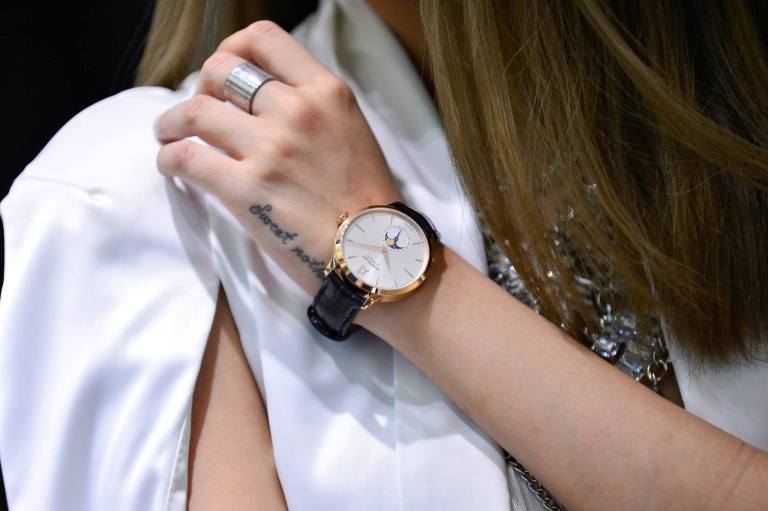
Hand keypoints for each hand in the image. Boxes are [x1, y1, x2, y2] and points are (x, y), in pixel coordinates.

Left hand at [153, 20, 403, 294]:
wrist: (376, 252)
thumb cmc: (366, 200)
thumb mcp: (351, 131)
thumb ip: (312, 107)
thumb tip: (262, 102)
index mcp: (326, 92)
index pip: (264, 39)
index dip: (232, 49)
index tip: (224, 74)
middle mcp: (297, 111)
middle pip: (221, 70)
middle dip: (200, 85)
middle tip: (199, 109)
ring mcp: (270, 149)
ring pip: (194, 111)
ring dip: (171, 122)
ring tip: (167, 135)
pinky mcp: (246, 189)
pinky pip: (185, 157)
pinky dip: (168, 157)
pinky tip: (171, 164)